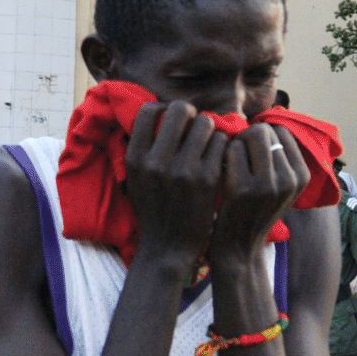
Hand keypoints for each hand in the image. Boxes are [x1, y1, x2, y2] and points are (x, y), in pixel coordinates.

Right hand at [125, 101, 227, 273]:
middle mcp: (156, 160)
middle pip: (179, 109)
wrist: (167, 246)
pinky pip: (221, 143)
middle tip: (193, 124)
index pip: (148, 110)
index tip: (170, 119)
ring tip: (207, 141)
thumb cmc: (152, 209)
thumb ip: (143, 149)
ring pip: (205, 123)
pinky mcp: (208, 178)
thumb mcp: (135, 178)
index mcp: (135, 158)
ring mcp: (183, 169)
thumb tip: (156, 112)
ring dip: (209, 128)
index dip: (163, 108)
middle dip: (190, 113)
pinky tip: (217, 157)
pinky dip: (222, 145)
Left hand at [209, 125, 308, 262]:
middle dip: (245, 135)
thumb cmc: (251, 212)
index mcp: (303, 176)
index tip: (249, 149)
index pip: (282, 131)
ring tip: (226, 162)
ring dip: (232, 143)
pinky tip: (218, 171)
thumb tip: (265, 121)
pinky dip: (220, 155)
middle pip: (264, 130)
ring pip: (248, 136)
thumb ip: (278, 159)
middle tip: (233, 153)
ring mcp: (268, 184)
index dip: (261, 134)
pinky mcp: (244, 190)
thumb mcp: (278, 188)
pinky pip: (231, 150)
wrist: (237, 248)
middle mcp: (290, 178)